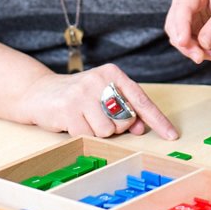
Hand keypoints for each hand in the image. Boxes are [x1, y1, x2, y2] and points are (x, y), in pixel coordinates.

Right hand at [18, 64, 178, 139]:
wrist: (39, 93)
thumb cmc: (77, 96)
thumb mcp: (102, 97)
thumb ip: (123, 109)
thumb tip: (140, 127)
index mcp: (113, 73)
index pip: (141, 99)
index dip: (157, 119)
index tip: (171, 135)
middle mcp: (99, 80)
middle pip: (124, 119)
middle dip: (115, 126)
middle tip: (97, 117)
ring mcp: (83, 93)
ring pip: (107, 130)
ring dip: (97, 131)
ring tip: (84, 119)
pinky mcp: (68, 108)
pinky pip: (87, 135)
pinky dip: (82, 134)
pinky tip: (72, 122)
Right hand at [165, 0, 210, 63]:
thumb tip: (203, 44)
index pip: (182, 9)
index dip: (181, 27)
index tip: (184, 43)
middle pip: (175, 25)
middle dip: (186, 44)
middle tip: (201, 57)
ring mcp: (185, 12)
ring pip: (179, 36)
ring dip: (193, 49)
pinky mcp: (190, 24)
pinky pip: (188, 41)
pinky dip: (199, 49)